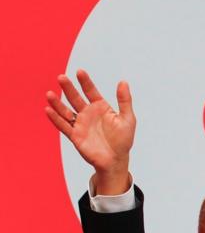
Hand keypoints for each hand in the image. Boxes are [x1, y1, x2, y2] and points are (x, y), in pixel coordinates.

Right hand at [44, 69, 134, 193]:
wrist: (116, 160)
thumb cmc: (123, 140)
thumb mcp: (128, 119)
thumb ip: (124, 101)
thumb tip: (123, 82)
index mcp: (101, 108)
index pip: (91, 91)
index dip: (85, 82)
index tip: (80, 72)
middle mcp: (88, 114)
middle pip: (75, 98)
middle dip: (68, 88)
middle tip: (61, 77)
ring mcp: (80, 124)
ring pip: (66, 111)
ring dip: (57, 103)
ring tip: (50, 94)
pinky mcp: (75, 135)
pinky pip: (63, 125)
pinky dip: (55, 118)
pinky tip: (48, 109)